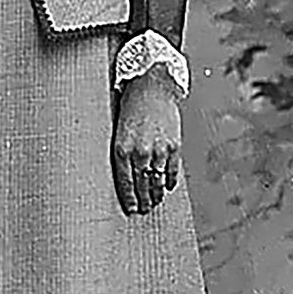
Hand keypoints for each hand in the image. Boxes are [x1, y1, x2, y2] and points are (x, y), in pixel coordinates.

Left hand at [111, 66, 182, 216]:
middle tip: (144, 209)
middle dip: (143, 200)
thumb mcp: (119, 129)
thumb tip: (128, 175)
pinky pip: (172, 171)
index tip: (132, 209)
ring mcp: (158, 150)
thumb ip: (123, 152)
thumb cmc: (131, 104)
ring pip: (157, 181)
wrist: (151, 85)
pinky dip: (169, 181)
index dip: (129, 198)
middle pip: (141, 185)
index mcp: (121, 148)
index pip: (125, 183)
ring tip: (154, 202)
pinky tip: (166, 187)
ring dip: (156, 194)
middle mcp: (139, 152)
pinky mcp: (173, 146)